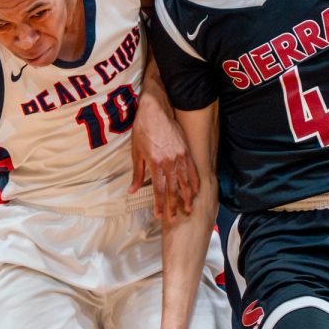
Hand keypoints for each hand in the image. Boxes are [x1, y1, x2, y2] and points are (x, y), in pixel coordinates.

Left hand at [129, 98, 199, 221]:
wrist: (155, 110)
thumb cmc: (143, 130)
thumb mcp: (136, 152)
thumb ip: (138, 173)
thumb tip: (132, 190)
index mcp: (155, 163)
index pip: (159, 189)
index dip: (159, 204)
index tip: (159, 215)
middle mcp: (169, 162)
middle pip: (173, 189)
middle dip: (173, 205)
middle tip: (174, 218)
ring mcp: (180, 156)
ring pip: (186, 182)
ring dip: (187, 197)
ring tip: (188, 209)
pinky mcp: (187, 151)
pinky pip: (193, 170)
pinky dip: (195, 182)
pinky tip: (196, 191)